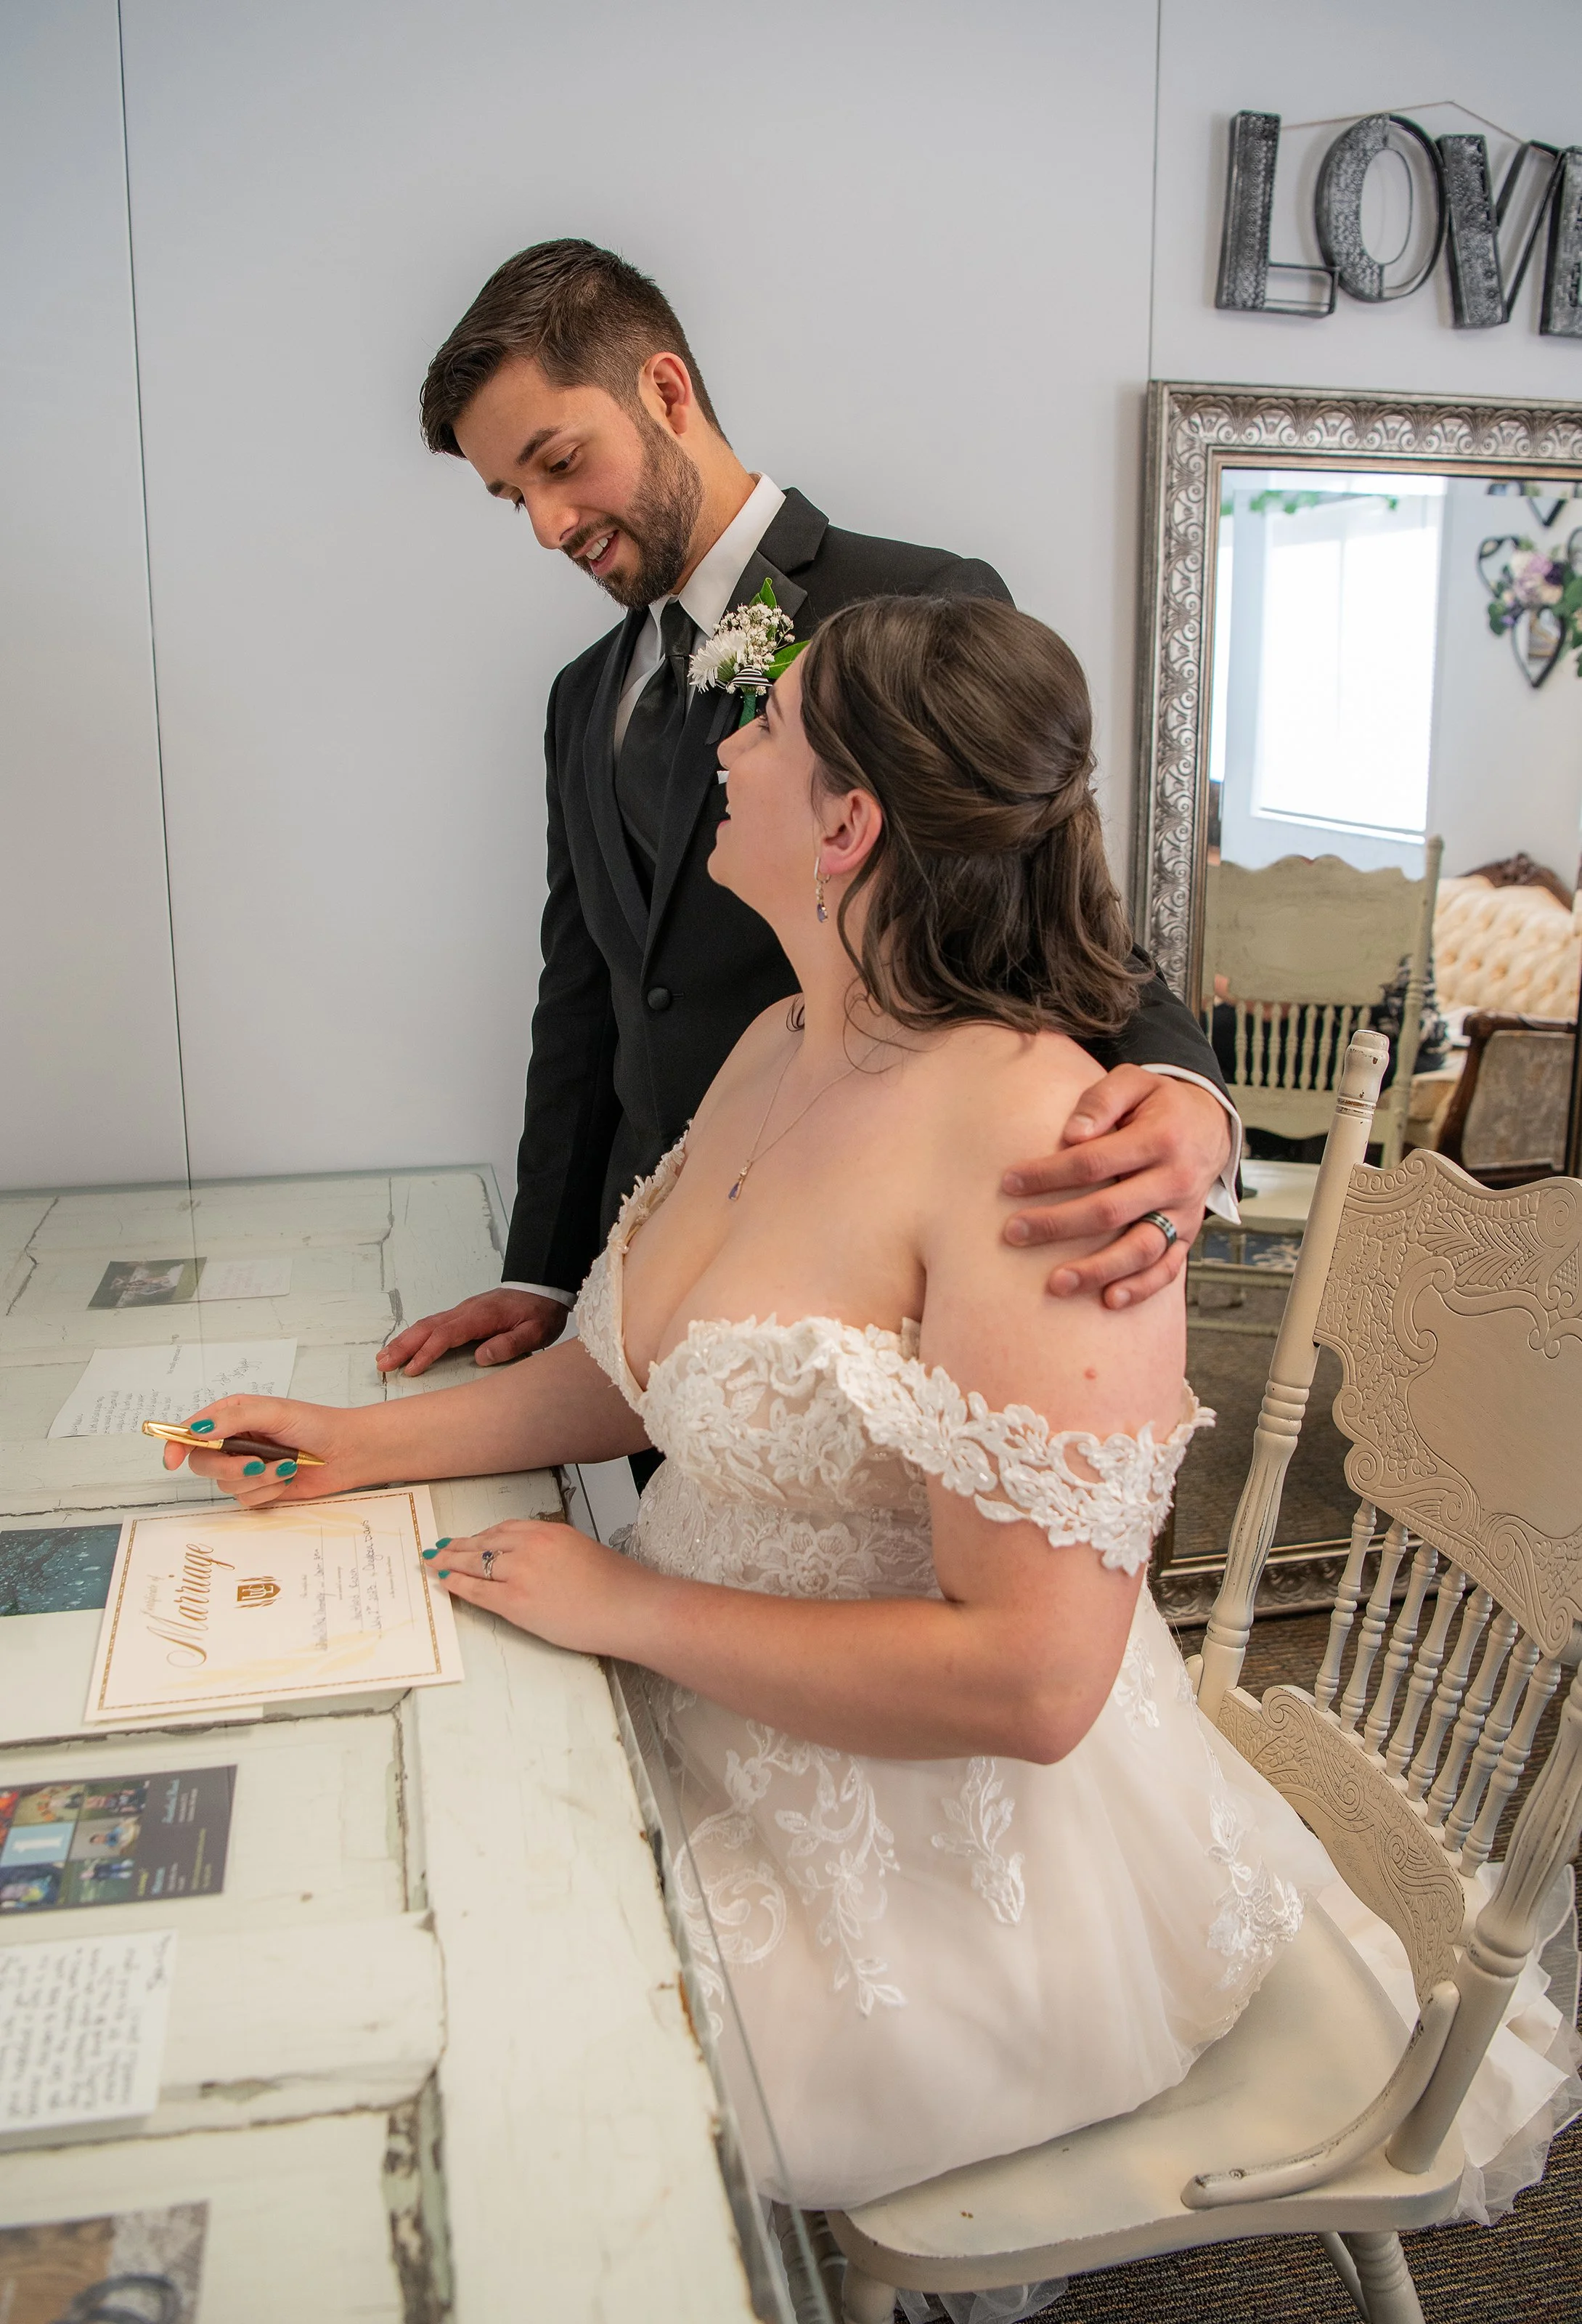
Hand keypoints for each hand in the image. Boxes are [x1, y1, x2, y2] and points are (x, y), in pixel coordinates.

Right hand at [159, 1395, 370, 1507]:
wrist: (348, 1451)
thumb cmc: (316, 1424)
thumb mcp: (274, 1412)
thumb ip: (234, 1419)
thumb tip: (198, 1431)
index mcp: (232, 1416)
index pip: (191, 1431)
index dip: (176, 1445)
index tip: (171, 1460)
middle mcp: (235, 1441)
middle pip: (203, 1463)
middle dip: (229, 1467)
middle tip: (255, 1463)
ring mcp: (246, 1467)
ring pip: (225, 1484)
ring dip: (258, 1479)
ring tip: (286, 1465)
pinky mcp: (260, 1489)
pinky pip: (246, 1500)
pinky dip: (268, 1491)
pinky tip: (287, 1478)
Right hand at [376, 1289, 568, 1377]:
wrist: (543, 1288)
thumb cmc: (540, 1312)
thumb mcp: (535, 1332)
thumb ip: (510, 1344)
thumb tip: (481, 1357)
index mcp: (481, 1316)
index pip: (447, 1335)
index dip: (427, 1352)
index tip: (411, 1369)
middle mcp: (466, 1311)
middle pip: (428, 1328)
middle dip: (403, 1346)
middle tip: (382, 1364)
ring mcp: (463, 1310)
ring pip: (427, 1324)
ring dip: (404, 1340)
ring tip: (384, 1357)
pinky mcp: (464, 1313)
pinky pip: (434, 1323)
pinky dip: (415, 1334)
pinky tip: (406, 1344)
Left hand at [428, 1520, 646, 1654]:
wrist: (629, 1607)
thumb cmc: (618, 1586)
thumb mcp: (584, 1551)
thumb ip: (556, 1552)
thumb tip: (537, 1565)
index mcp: (549, 1531)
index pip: (504, 1529)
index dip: (481, 1536)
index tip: (469, 1539)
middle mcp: (531, 1546)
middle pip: (483, 1543)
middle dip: (457, 1547)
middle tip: (440, 1548)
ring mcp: (521, 1573)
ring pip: (474, 1564)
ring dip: (450, 1563)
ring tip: (434, 1563)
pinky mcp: (516, 1602)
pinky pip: (478, 1592)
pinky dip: (458, 1586)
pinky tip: (445, 1583)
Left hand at [1001, 1067, 1232, 1308]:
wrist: (1209, 1126)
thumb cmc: (1158, 1104)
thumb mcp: (1134, 1082)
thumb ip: (1100, 1101)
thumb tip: (1071, 1135)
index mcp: (1159, 1138)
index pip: (1094, 1162)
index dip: (1049, 1174)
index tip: (1009, 1182)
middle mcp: (1175, 1179)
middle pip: (1110, 1211)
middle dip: (1057, 1224)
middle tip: (1014, 1233)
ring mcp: (1183, 1212)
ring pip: (1140, 1249)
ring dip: (1096, 1269)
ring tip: (1055, 1283)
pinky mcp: (1187, 1235)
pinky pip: (1167, 1268)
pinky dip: (1140, 1288)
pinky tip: (1108, 1300)